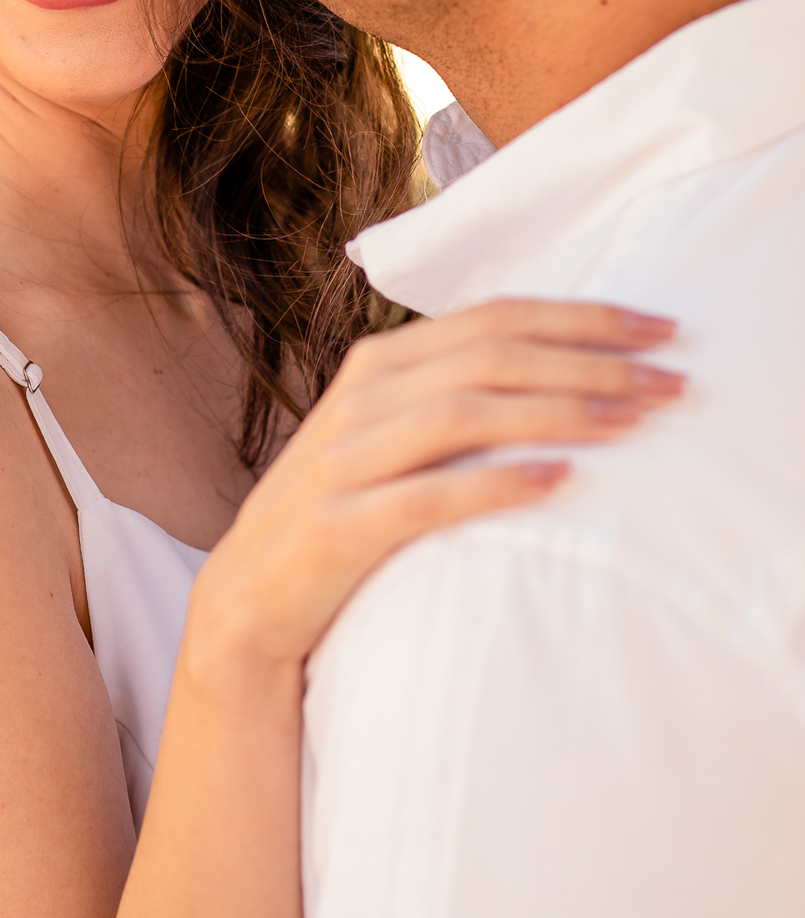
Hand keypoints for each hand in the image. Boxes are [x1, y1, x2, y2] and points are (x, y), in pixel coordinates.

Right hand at [191, 299, 682, 666]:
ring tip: (629, 421)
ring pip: (462, 413)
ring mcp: (342, 462)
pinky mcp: (335, 528)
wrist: (249, 600)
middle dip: (588, 359)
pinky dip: (494, 484)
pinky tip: (556, 481)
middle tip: (669, 380)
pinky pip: (425, 498)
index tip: (659, 329)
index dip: (580, 317)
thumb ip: (448, 392)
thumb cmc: (342, 513)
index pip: (492, 318)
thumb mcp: (385, 434)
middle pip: (488, 356)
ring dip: (556, 411)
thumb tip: (564, 365)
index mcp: (376, 365)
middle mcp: (358, 400)